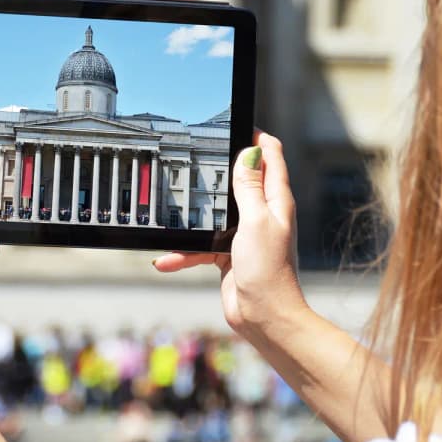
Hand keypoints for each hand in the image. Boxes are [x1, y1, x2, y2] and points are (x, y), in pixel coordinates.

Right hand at [154, 132, 308, 341]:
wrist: (264, 318)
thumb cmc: (268, 271)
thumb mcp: (255, 222)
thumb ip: (249, 188)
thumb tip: (250, 151)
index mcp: (275, 200)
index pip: (271, 157)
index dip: (256, 137)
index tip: (236, 122)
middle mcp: (262, 214)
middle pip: (240, 179)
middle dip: (218, 168)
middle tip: (194, 153)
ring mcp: (245, 235)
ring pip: (214, 214)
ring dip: (194, 216)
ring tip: (172, 208)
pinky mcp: (229, 255)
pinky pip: (201, 247)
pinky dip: (185, 252)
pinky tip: (166, 259)